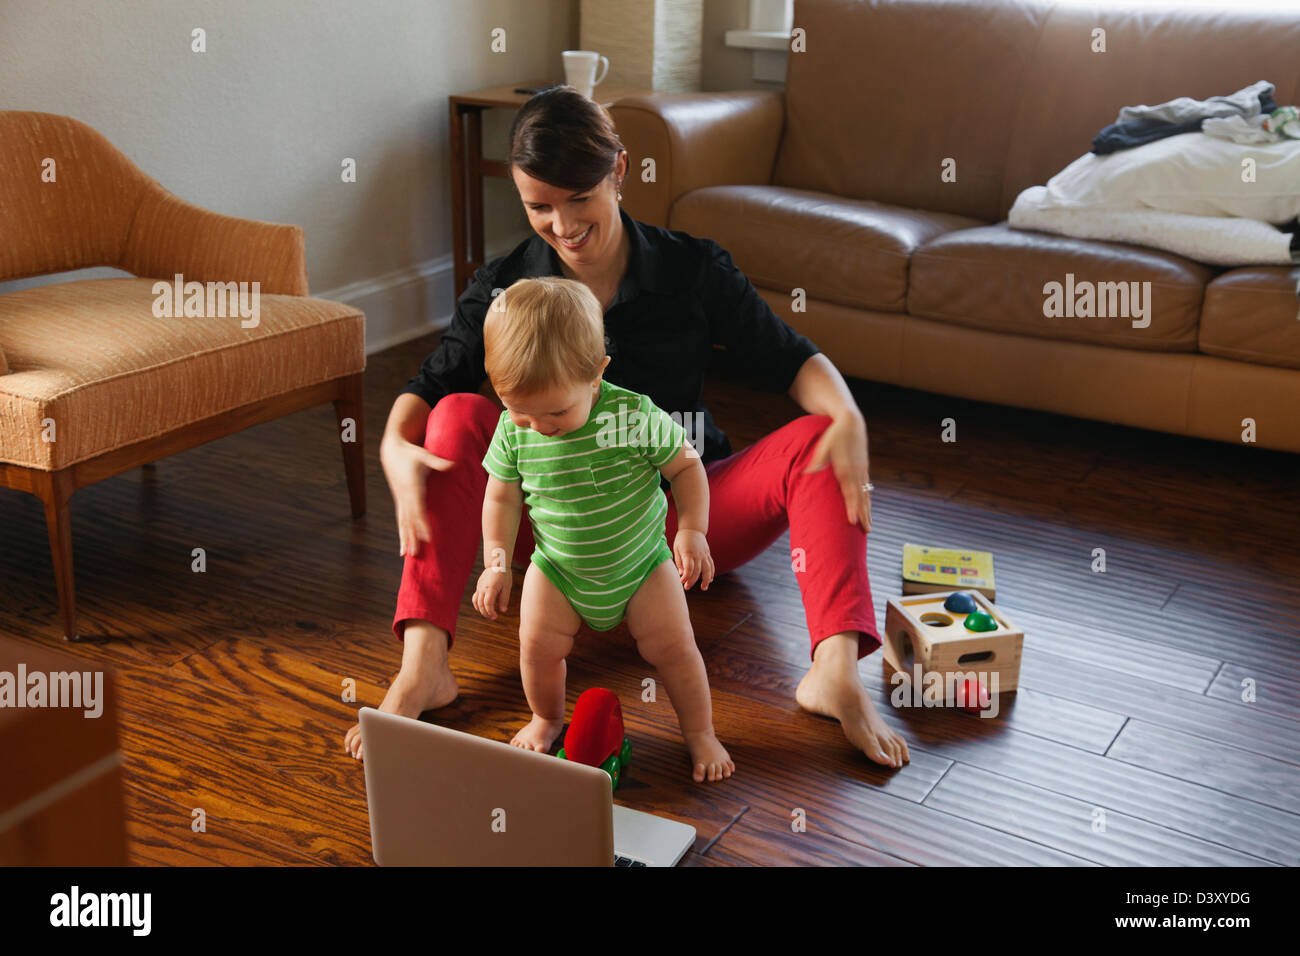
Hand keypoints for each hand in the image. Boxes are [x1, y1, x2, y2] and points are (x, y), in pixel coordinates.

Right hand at [380, 435, 455, 556]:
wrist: (391, 451)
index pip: (418, 509)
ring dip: (405, 539)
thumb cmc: (410, 453)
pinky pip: (401, 520)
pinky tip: (403, 547)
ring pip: (403, 523)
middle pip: (409, 521)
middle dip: (413, 537)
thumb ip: (437, 462)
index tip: (428, 536)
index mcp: (412, 488)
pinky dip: (402, 533)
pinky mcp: (400, 501)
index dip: (422, 523)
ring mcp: (401, 500)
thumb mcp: (423, 455)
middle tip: (416, 553)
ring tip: (406, 554)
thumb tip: (452, 463)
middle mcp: (405, 497)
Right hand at [473, 566, 511, 619]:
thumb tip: (503, 611)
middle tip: (492, 617)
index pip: (487, 604)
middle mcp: (483, 588)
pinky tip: (482, 607)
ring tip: (487, 613)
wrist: (497, 563)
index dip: (490, 612)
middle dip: (486, 613)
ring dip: (481, 610)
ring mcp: (479, 587)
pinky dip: (477, 604)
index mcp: (490, 589)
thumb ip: (504, 599)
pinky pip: (475, 597)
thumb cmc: (503, 575)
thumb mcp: (507, 587)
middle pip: (481, 605)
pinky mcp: (478, 586)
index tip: (495, 616)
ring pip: (476, 602)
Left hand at [673, 529, 713, 590]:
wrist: (693, 528)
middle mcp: (698, 554)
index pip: (689, 568)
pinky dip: (711, 573)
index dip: (686, 576)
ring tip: (703, 588)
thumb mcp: (676, 549)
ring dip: (706, 579)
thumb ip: (679, 561)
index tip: (681, 581)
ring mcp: (704, 554)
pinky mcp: (707, 554)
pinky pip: (711, 565)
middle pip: (698, 571)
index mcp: (688, 553)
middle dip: (692, 580)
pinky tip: (709, 580)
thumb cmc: (682, 539)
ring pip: (708, 569)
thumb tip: (682, 574)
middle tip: (687, 587)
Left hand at [803, 411, 872, 530]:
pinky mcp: (864, 468)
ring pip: (866, 495)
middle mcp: (856, 472)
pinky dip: (868, 501)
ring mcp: (862, 471)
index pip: (850, 492)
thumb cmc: (834, 434)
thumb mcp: (824, 445)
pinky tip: (868, 509)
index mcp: (846, 468)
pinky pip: (867, 489)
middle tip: (866, 531)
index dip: (852, 507)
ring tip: (869, 527)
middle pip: (861, 498)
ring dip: (868, 511)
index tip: (853, 521)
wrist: (851, 422)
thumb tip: (806, 472)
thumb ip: (817, 460)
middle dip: (864, 515)